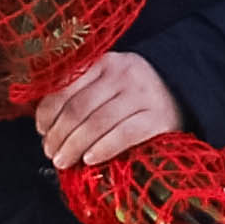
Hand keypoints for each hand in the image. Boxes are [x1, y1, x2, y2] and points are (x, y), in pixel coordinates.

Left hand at [36, 48, 181, 170]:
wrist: (183, 93)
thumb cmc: (134, 96)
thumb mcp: (107, 84)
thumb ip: (80, 95)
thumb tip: (46, 126)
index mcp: (104, 63)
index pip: (65, 87)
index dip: (47, 112)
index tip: (41, 131)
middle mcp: (122, 74)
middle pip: (79, 108)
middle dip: (59, 134)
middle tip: (50, 153)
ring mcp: (142, 95)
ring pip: (98, 122)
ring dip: (75, 145)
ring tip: (63, 161)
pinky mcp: (158, 117)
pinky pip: (124, 135)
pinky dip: (103, 148)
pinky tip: (89, 159)